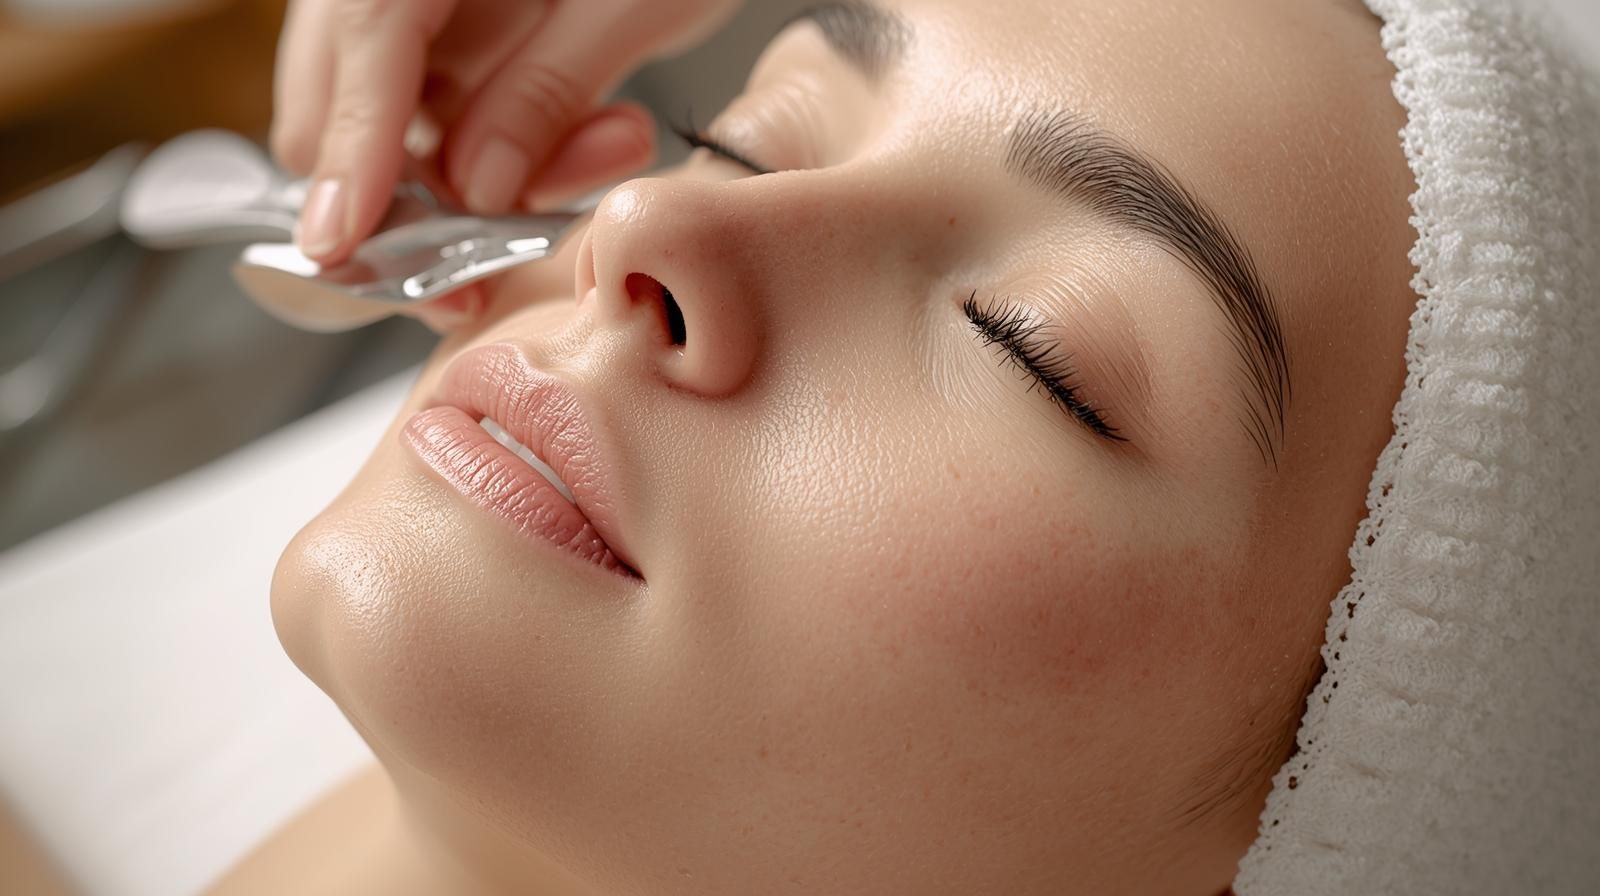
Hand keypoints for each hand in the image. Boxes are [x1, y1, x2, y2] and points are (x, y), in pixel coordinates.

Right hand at [271, 0, 741, 264]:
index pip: (363, 42)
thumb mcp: (629, 0)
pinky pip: (456, 117)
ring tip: (615, 143)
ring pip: (401, 124)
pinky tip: (606, 133)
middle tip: (478, 273)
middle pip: (340, 98)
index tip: (337, 244)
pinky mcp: (465, 32)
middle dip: (405, 198)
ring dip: (488, 177)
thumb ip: (544, 91)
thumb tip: (473, 190)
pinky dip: (516, 150)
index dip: (351, 151)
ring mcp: (426, 3)